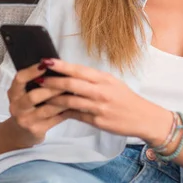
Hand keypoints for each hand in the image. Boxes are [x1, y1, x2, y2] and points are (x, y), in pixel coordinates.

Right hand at [5, 62, 68, 147]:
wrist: (21, 133)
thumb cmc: (28, 107)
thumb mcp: (24, 94)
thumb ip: (35, 83)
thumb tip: (55, 66)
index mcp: (13, 93)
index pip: (19, 79)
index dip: (31, 71)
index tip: (44, 64)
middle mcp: (16, 107)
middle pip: (33, 96)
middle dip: (51, 88)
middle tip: (67, 80)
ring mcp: (26, 120)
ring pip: (47, 109)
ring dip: (62, 100)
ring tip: (75, 92)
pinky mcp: (37, 130)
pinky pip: (55, 119)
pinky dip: (66, 112)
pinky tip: (75, 105)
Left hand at [41, 58, 171, 142]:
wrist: (144, 118)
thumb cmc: (125, 98)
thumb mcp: (111, 83)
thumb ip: (92, 79)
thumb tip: (69, 73)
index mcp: (103, 78)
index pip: (78, 69)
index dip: (61, 65)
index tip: (46, 61)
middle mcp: (101, 91)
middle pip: (71, 84)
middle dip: (52, 81)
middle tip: (37, 79)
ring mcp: (99, 107)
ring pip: (70, 101)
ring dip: (53, 98)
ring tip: (40, 95)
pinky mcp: (98, 121)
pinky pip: (76, 115)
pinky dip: (63, 112)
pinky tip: (52, 110)